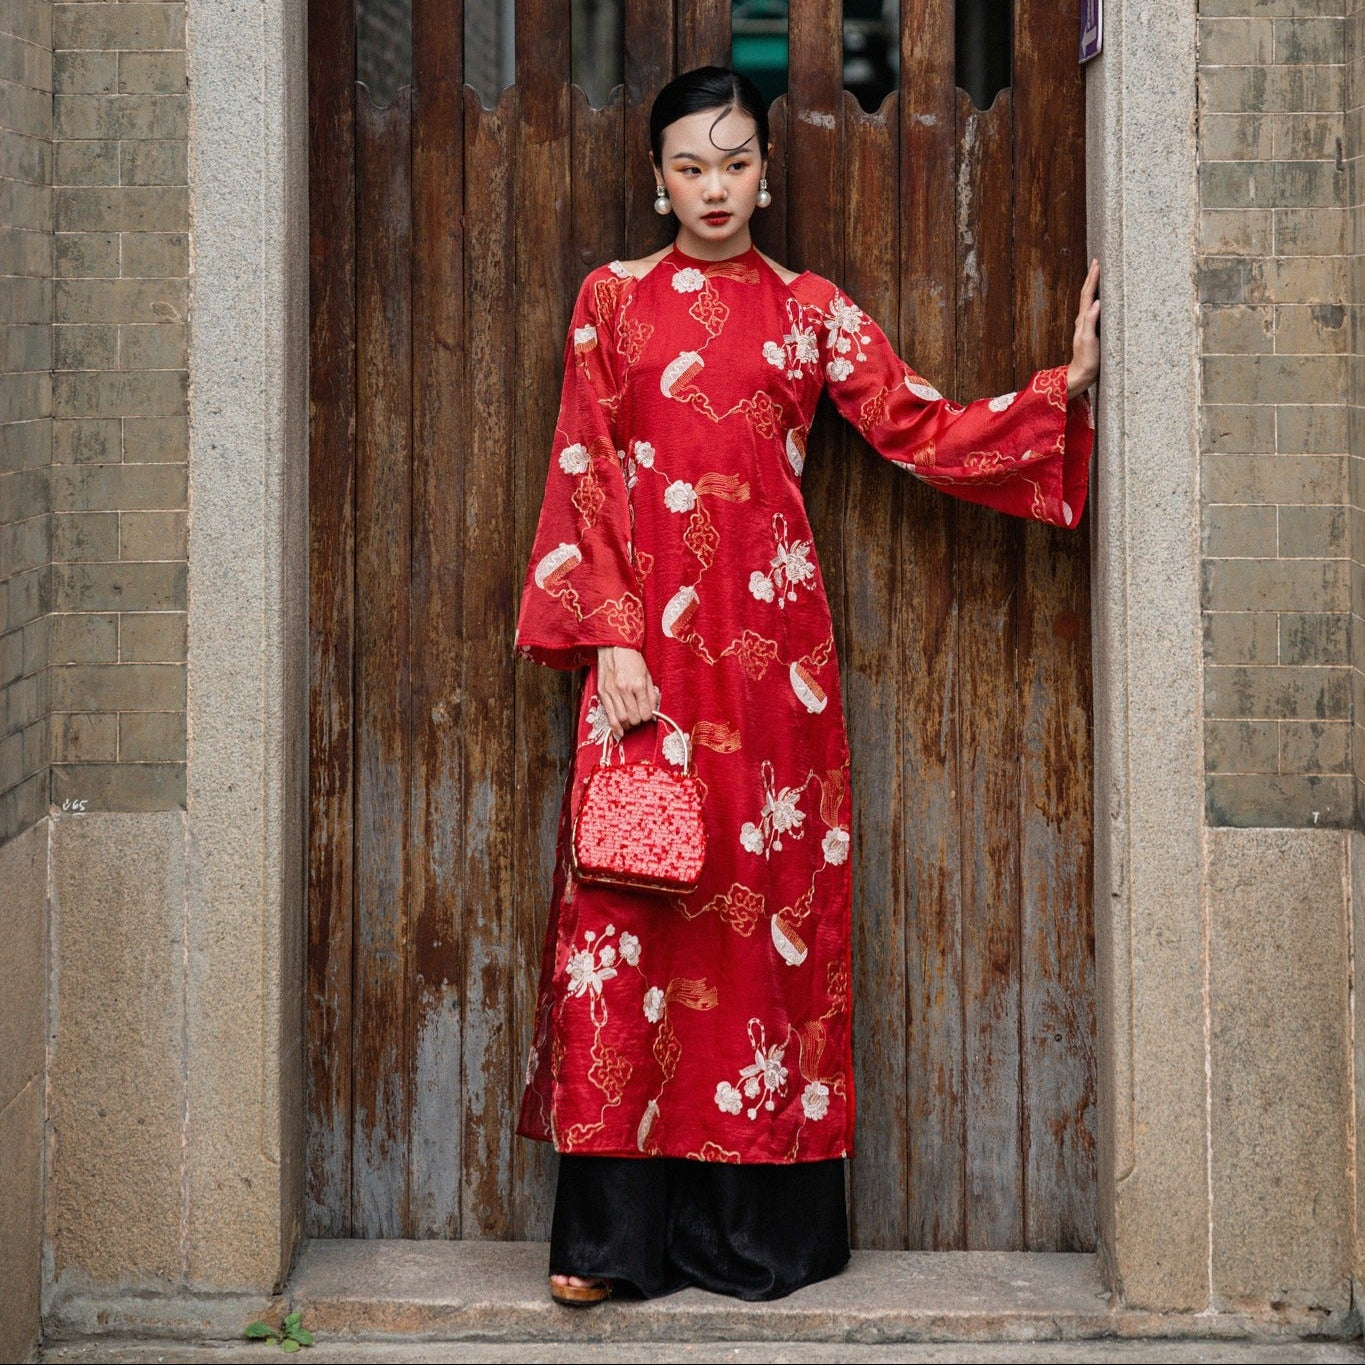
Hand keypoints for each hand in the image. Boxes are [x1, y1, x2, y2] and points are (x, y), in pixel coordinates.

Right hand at [596, 646, 659, 739]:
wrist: (614, 646)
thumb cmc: (631, 659)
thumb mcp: (647, 674)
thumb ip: (651, 694)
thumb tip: (653, 710)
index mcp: (638, 684)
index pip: (645, 712)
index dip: (648, 717)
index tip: (647, 715)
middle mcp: (624, 689)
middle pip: (633, 718)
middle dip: (638, 722)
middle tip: (639, 718)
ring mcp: (612, 692)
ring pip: (621, 719)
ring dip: (627, 725)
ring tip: (630, 723)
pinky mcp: (602, 692)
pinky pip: (609, 714)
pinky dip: (614, 726)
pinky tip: (619, 731)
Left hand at [1066, 258, 1100, 399]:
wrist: (1082, 375)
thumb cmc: (1086, 360)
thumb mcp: (1089, 341)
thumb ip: (1091, 322)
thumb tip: (1096, 303)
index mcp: (1083, 320)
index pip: (1088, 294)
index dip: (1092, 279)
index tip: (1097, 263)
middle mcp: (1083, 320)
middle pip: (1086, 294)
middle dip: (1091, 277)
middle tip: (1097, 262)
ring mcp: (1086, 325)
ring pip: (1089, 300)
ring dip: (1093, 286)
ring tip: (1098, 274)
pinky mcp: (1091, 331)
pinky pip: (1093, 310)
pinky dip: (1096, 299)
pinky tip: (1101, 298)